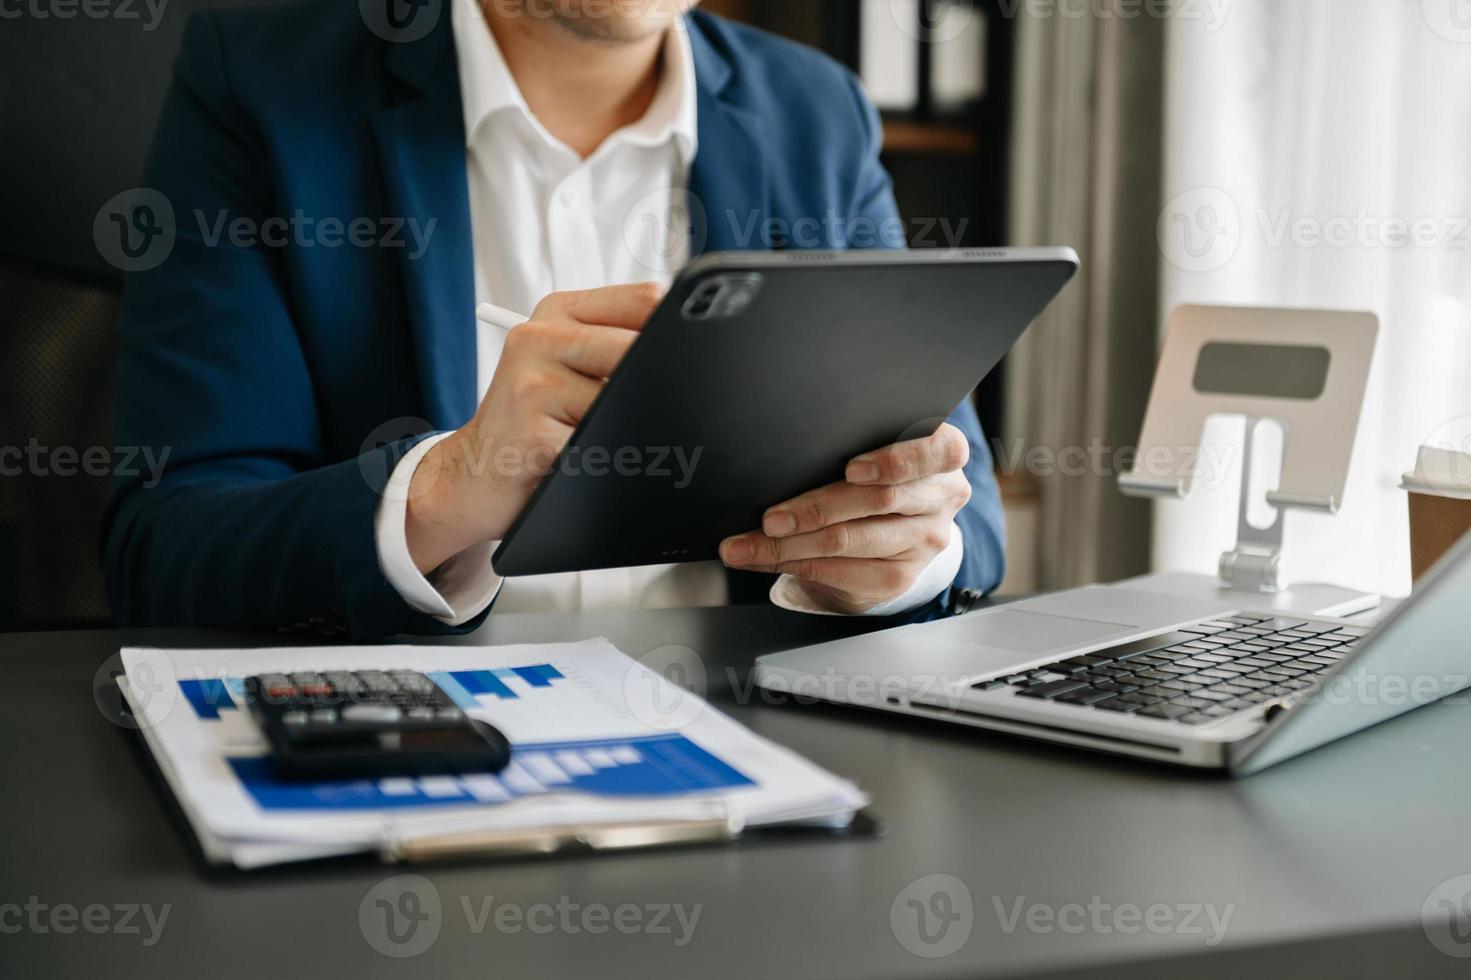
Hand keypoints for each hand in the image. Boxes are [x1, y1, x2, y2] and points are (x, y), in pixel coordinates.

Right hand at [404, 283, 663, 573]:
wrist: (473, 476)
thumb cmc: (533, 421)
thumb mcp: (566, 367)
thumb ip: (616, 345)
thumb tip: (689, 349)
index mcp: (557, 312)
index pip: (642, 299)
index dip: (675, 330)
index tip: (685, 357)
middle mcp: (539, 338)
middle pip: (637, 348)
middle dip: (655, 386)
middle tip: (645, 411)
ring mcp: (533, 384)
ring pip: (624, 400)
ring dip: (630, 428)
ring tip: (604, 438)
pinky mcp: (534, 433)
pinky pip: (603, 444)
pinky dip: (610, 459)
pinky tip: (588, 461)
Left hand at [719, 423, 972, 613]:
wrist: (888, 534)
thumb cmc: (873, 480)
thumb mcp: (875, 453)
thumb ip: (850, 445)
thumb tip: (776, 454)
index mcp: (942, 456)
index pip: (938, 452)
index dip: (894, 461)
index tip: (851, 469)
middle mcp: (942, 499)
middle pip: (878, 501)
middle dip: (814, 509)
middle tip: (769, 518)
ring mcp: (924, 542)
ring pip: (850, 540)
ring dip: (789, 545)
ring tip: (747, 545)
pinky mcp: (899, 578)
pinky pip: (840, 572)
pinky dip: (793, 565)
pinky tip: (764, 560)